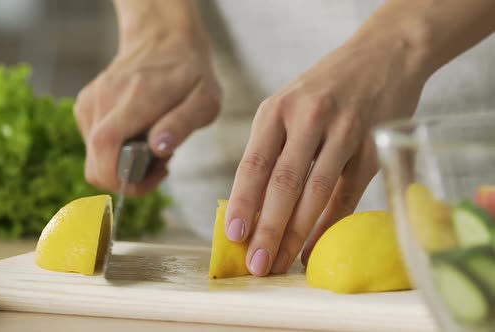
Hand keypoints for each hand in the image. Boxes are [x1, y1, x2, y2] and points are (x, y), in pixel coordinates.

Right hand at [74, 32, 219, 195]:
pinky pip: (94, 147)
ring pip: (94, 159)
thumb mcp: (205, 100)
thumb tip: (157, 148)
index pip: (106, 147)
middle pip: (95, 165)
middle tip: (160, 164)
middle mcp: (105, 99)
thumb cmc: (190, 74)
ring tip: (153, 144)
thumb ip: (182, 124)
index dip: (123, 178)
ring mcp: (90, 102)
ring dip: (123, 164)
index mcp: (135, 97)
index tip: (156, 175)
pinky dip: (116, 152)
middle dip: (127, 179)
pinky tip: (138, 135)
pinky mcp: (85, 107)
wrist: (161, 39)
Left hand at [226, 35, 428, 275]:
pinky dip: (329, 225)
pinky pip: (348, 193)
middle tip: (257, 265)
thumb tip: (251, 203)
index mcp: (277, 109)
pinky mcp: (374, 145)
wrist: (384, 54)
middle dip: (268, 229)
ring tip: (282, 263)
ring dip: (297, 234)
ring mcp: (344, 131)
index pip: (254, 163)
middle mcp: (309, 118)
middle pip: (283, 183)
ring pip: (316, 192)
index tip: (233, 235)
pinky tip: (314, 247)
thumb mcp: (288, 104)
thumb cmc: (326, 87)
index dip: (242, 202)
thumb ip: (271, 146)